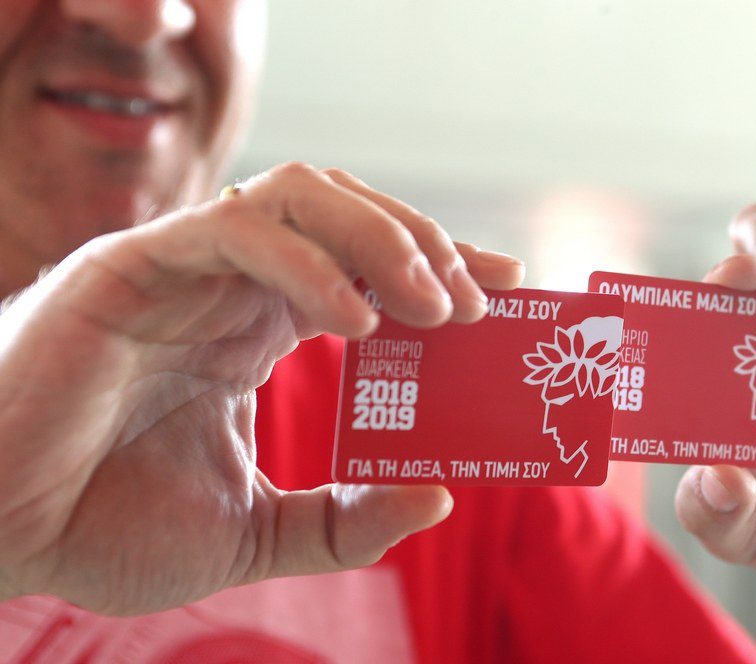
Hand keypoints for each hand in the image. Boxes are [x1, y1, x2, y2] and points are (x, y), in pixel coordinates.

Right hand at [0, 163, 523, 614]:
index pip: (365, 268)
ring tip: (437, 303)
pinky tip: (357, 319)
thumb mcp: (255, 536)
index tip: (506, 290)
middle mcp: (228, 286)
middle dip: (426, 245)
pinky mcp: (133, 265)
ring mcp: (182, 268)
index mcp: (256, 328)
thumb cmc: (105, 527)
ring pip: (301, 197)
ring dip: (383, 238)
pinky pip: (235, 230)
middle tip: (481, 300)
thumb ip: (344, 522)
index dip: (439, 266)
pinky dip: (307, 261)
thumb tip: (439, 497)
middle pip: (347, 213)